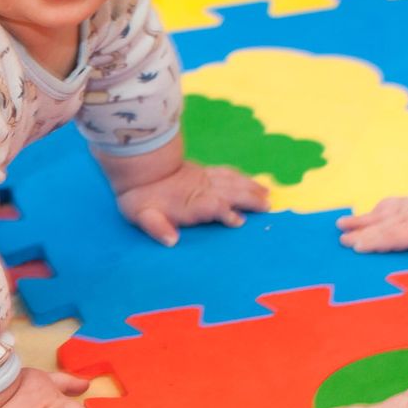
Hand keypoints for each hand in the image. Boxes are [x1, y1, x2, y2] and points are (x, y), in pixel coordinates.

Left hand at [115, 160, 268, 246]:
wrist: (140, 166)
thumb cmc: (140, 197)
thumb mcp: (142, 215)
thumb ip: (157, 227)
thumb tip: (171, 241)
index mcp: (190, 203)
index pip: (213, 207)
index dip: (226, 213)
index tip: (238, 221)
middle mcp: (202, 190)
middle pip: (230, 192)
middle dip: (249, 199)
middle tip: (267, 207)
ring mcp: (205, 179)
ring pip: (233, 181)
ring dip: (251, 188)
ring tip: (267, 194)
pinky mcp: (205, 172)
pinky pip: (228, 173)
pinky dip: (243, 178)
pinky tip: (252, 182)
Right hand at [338, 181, 407, 259]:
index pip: (391, 237)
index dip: (373, 242)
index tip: (355, 246)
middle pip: (381, 226)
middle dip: (360, 233)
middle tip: (340, 239)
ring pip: (381, 214)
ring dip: (361, 220)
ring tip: (341, 224)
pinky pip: (389, 205)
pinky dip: (376, 210)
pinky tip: (369, 213)